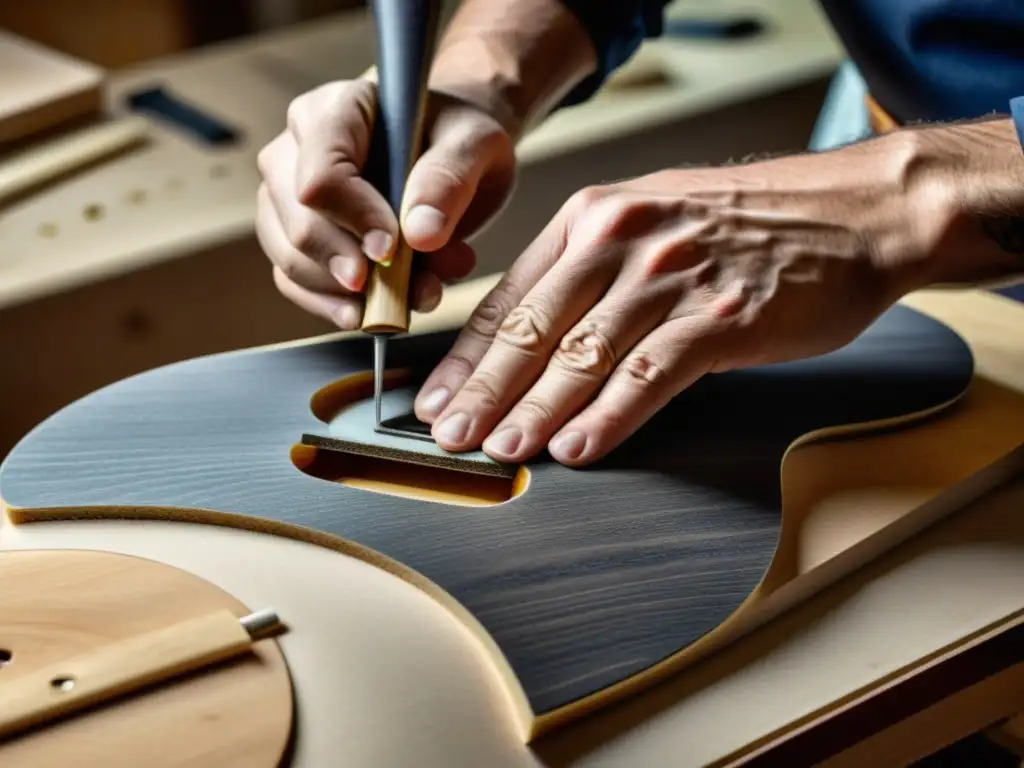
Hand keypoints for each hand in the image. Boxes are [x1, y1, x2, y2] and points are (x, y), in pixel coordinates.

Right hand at [255, 76, 516, 328]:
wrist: (450, 156)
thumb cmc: (456, 139)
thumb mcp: (475, 144)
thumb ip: (450, 180)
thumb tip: (420, 234)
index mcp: (334, 110)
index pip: (322, 174)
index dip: (355, 220)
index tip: (393, 250)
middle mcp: (294, 149)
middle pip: (299, 222)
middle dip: (352, 267)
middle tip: (407, 286)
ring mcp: (285, 195)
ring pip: (290, 258)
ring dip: (348, 293)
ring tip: (411, 294)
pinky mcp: (292, 236)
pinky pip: (293, 281)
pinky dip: (333, 305)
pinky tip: (369, 313)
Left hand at [413, 140, 939, 465]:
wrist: (852, 211)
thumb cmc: (748, 223)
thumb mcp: (652, 220)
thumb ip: (592, 271)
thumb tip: (534, 340)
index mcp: (594, 217)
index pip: (511, 295)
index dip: (469, 355)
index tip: (437, 396)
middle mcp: (622, 239)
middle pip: (534, 327)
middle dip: (484, 390)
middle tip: (447, 435)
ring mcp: (672, 276)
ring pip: (583, 354)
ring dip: (534, 410)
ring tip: (499, 450)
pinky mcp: (723, 315)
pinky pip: (650, 374)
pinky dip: (609, 417)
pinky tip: (577, 447)